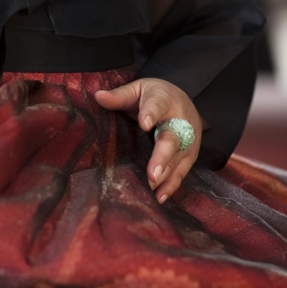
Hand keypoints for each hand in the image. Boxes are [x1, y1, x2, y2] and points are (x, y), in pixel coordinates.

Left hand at [94, 78, 201, 202]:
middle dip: (162, 157)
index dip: (150, 114)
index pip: (157, 105)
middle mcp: (180, 121)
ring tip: (150, 188)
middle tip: (152, 174)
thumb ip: (120, 96)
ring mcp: (187, 141)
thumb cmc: (155, 96)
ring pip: (177, 159)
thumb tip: (97, 96)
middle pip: (172, 139)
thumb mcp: (138, 89)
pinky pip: (181, 172)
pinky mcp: (189, 156)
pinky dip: (171, 186)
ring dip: (165, 175)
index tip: (144, 123)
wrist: (184, 101)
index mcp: (164, 100)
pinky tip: (159, 197)